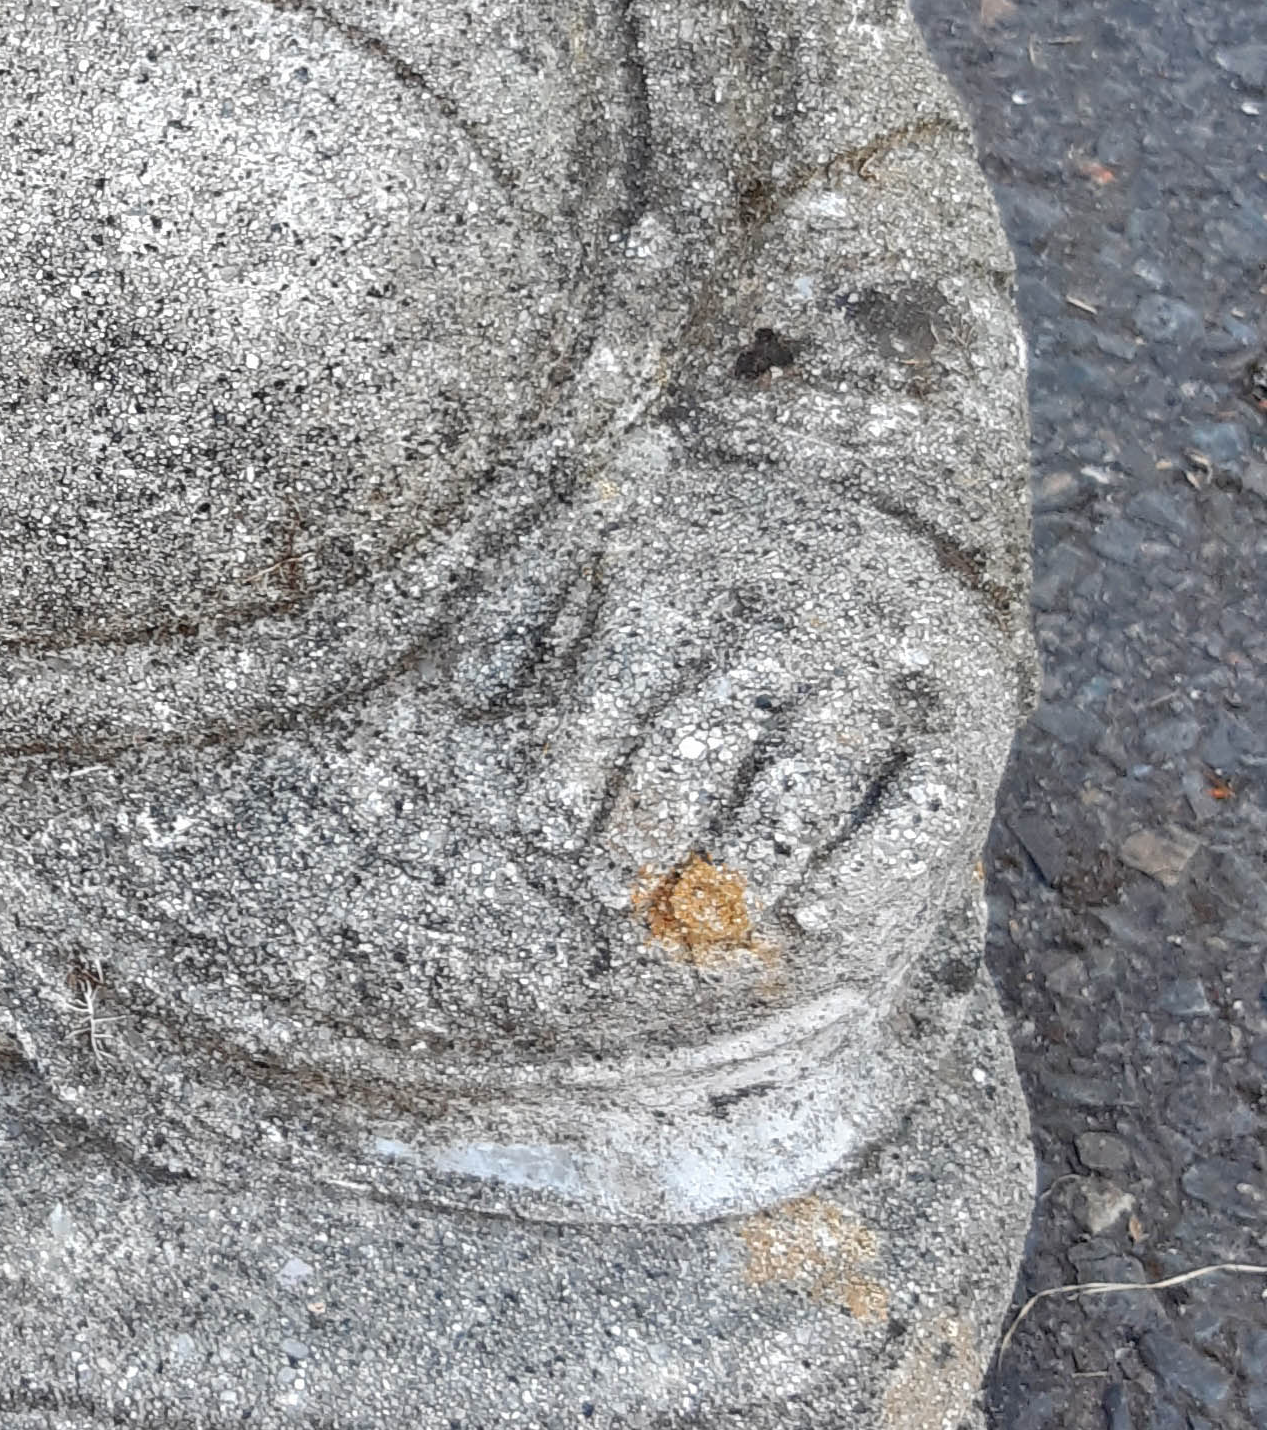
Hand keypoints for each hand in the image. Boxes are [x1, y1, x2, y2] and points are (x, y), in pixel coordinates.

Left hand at [519, 490, 1012, 934]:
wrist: (892, 510)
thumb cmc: (715, 557)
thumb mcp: (609, 542)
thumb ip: (527, 608)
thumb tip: (469, 694)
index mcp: (696, 579)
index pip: (617, 693)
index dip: (573, 776)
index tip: (549, 835)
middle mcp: (788, 622)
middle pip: (699, 745)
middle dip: (644, 830)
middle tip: (614, 889)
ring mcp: (877, 674)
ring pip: (804, 786)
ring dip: (744, 863)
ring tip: (704, 910)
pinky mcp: (960, 726)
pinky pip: (918, 813)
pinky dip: (865, 875)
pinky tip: (809, 919)